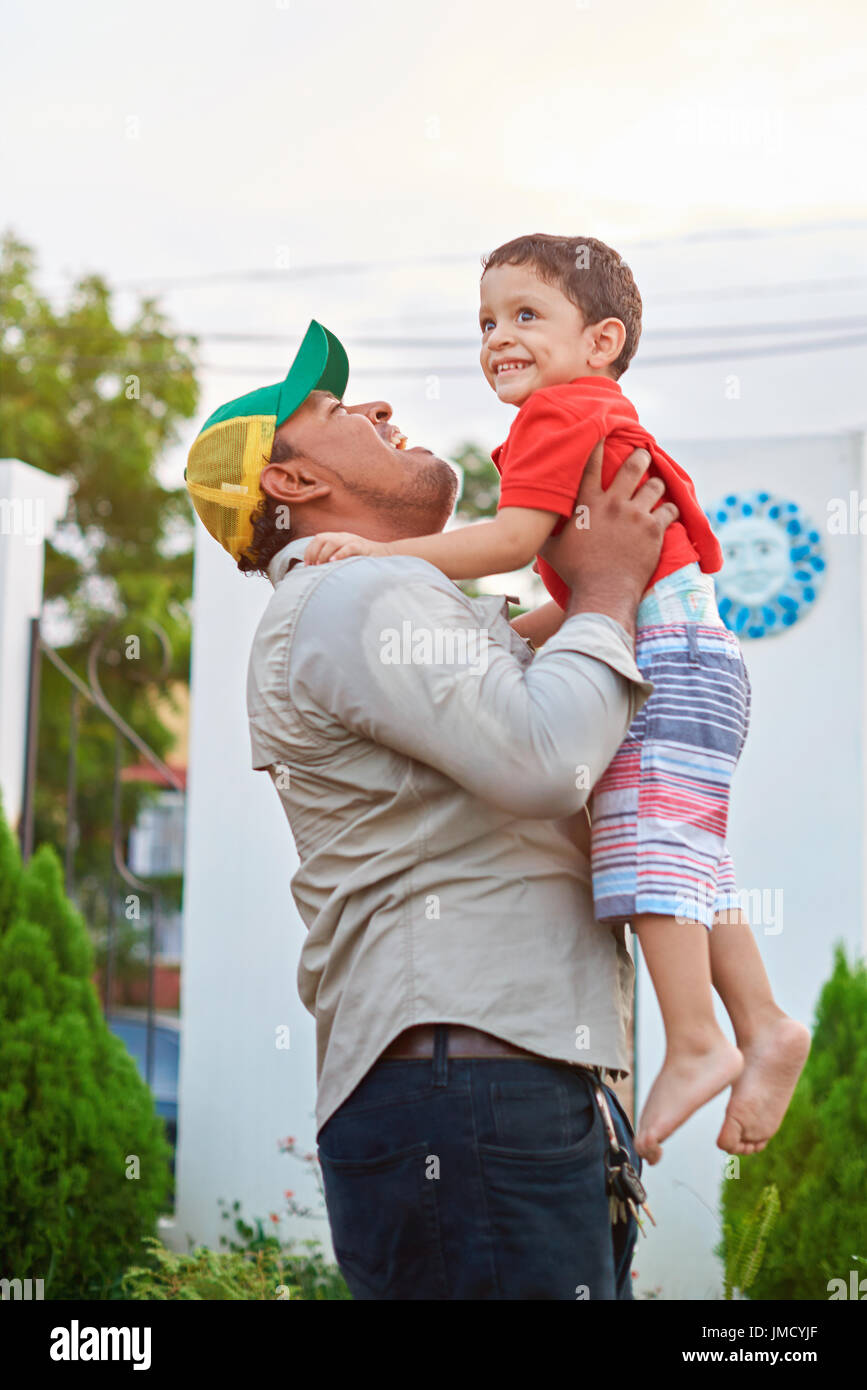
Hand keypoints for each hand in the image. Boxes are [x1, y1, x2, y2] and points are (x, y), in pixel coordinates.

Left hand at [304, 532, 393, 564]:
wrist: (385, 554)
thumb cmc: (363, 559)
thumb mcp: (345, 556)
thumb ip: (333, 558)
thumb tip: (316, 569)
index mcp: (338, 537)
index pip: (317, 538)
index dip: (309, 551)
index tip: (306, 565)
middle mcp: (343, 536)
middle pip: (321, 538)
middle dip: (313, 552)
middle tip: (312, 566)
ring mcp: (352, 540)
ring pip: (332, 541)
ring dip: (323, 554)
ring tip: (320, 565)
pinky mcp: (362, 547)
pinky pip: (349, 547)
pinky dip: (339, 554)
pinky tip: (333, 562)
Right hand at [539, 441, 678, 632]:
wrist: (603, 592)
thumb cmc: (575, 572)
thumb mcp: (551, 550)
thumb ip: (543, 532)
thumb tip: (524, 527)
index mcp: (588, 504)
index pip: (591, 465)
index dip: (597, 444)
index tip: (602, 431)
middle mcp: (613, 504)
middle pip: (633, 467)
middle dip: (640, 456)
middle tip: (643, 453)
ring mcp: (636, 515)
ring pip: (655, 486)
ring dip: (657, 484)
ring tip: (658, 485)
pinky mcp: (654, 530)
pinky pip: (669, 511)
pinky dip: (670, 510)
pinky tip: (669, 512)